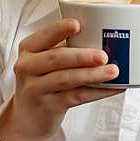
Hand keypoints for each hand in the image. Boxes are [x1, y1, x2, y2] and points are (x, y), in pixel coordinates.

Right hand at [0, 18, 119, 140]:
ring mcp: (35, 88)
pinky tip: (111, 87)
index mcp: (28, 49)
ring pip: (66, 79)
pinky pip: (75, 97)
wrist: (28, 116)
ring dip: (92, 74)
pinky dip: (96, 92)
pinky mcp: (47, 106)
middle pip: (55, 58)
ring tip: (112, 71)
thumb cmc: (42, 81)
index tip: (77, 24)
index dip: (59, 30)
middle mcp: (27, 67)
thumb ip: (64, 49)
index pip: (43, 36)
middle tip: (103, 55)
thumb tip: (101, 38)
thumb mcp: (44, 61)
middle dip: (81, 56)